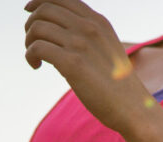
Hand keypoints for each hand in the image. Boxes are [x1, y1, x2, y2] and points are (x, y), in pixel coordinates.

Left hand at [23, 0, 152, 133]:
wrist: (133, 108)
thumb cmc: (118, 84)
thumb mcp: (107, 48)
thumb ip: (88, 35)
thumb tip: (58, 30)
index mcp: (98, 22)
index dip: (39, 1)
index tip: (29, 11)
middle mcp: (90, 28)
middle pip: (44, 9)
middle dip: (31, 24)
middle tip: (33, 42)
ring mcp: (82, 44)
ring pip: (38, 27)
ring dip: (29, 41)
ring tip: (36, 57)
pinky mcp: (73, 63)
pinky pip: (37, 47)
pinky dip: (30, 56)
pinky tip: (37, 66)